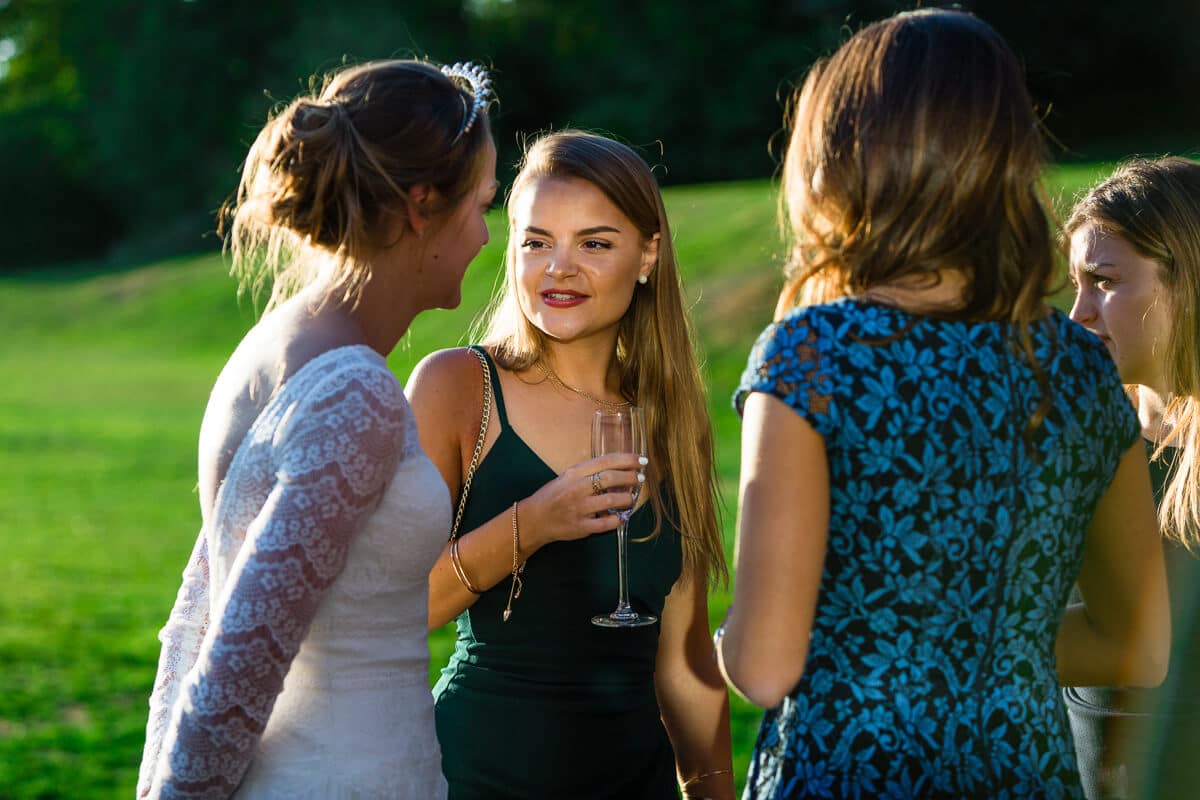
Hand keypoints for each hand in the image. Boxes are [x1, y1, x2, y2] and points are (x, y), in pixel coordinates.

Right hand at [521, 453, 644, 547]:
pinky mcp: (581, 527)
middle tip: (639, 478)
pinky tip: (622, 516)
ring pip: (611, 500)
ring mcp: (579, 508)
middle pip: (610, 478)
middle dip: (630, 477)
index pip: (605, 461)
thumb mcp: (568, 477)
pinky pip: (606, 523)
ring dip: (627, 498)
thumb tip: (619, 469)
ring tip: (630, 498)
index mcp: (575, 473)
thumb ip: (589, 472)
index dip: (627, 459)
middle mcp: (577, 488)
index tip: (641, 459)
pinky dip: (618, 519)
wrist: (534, 519)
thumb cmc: (554, 496)